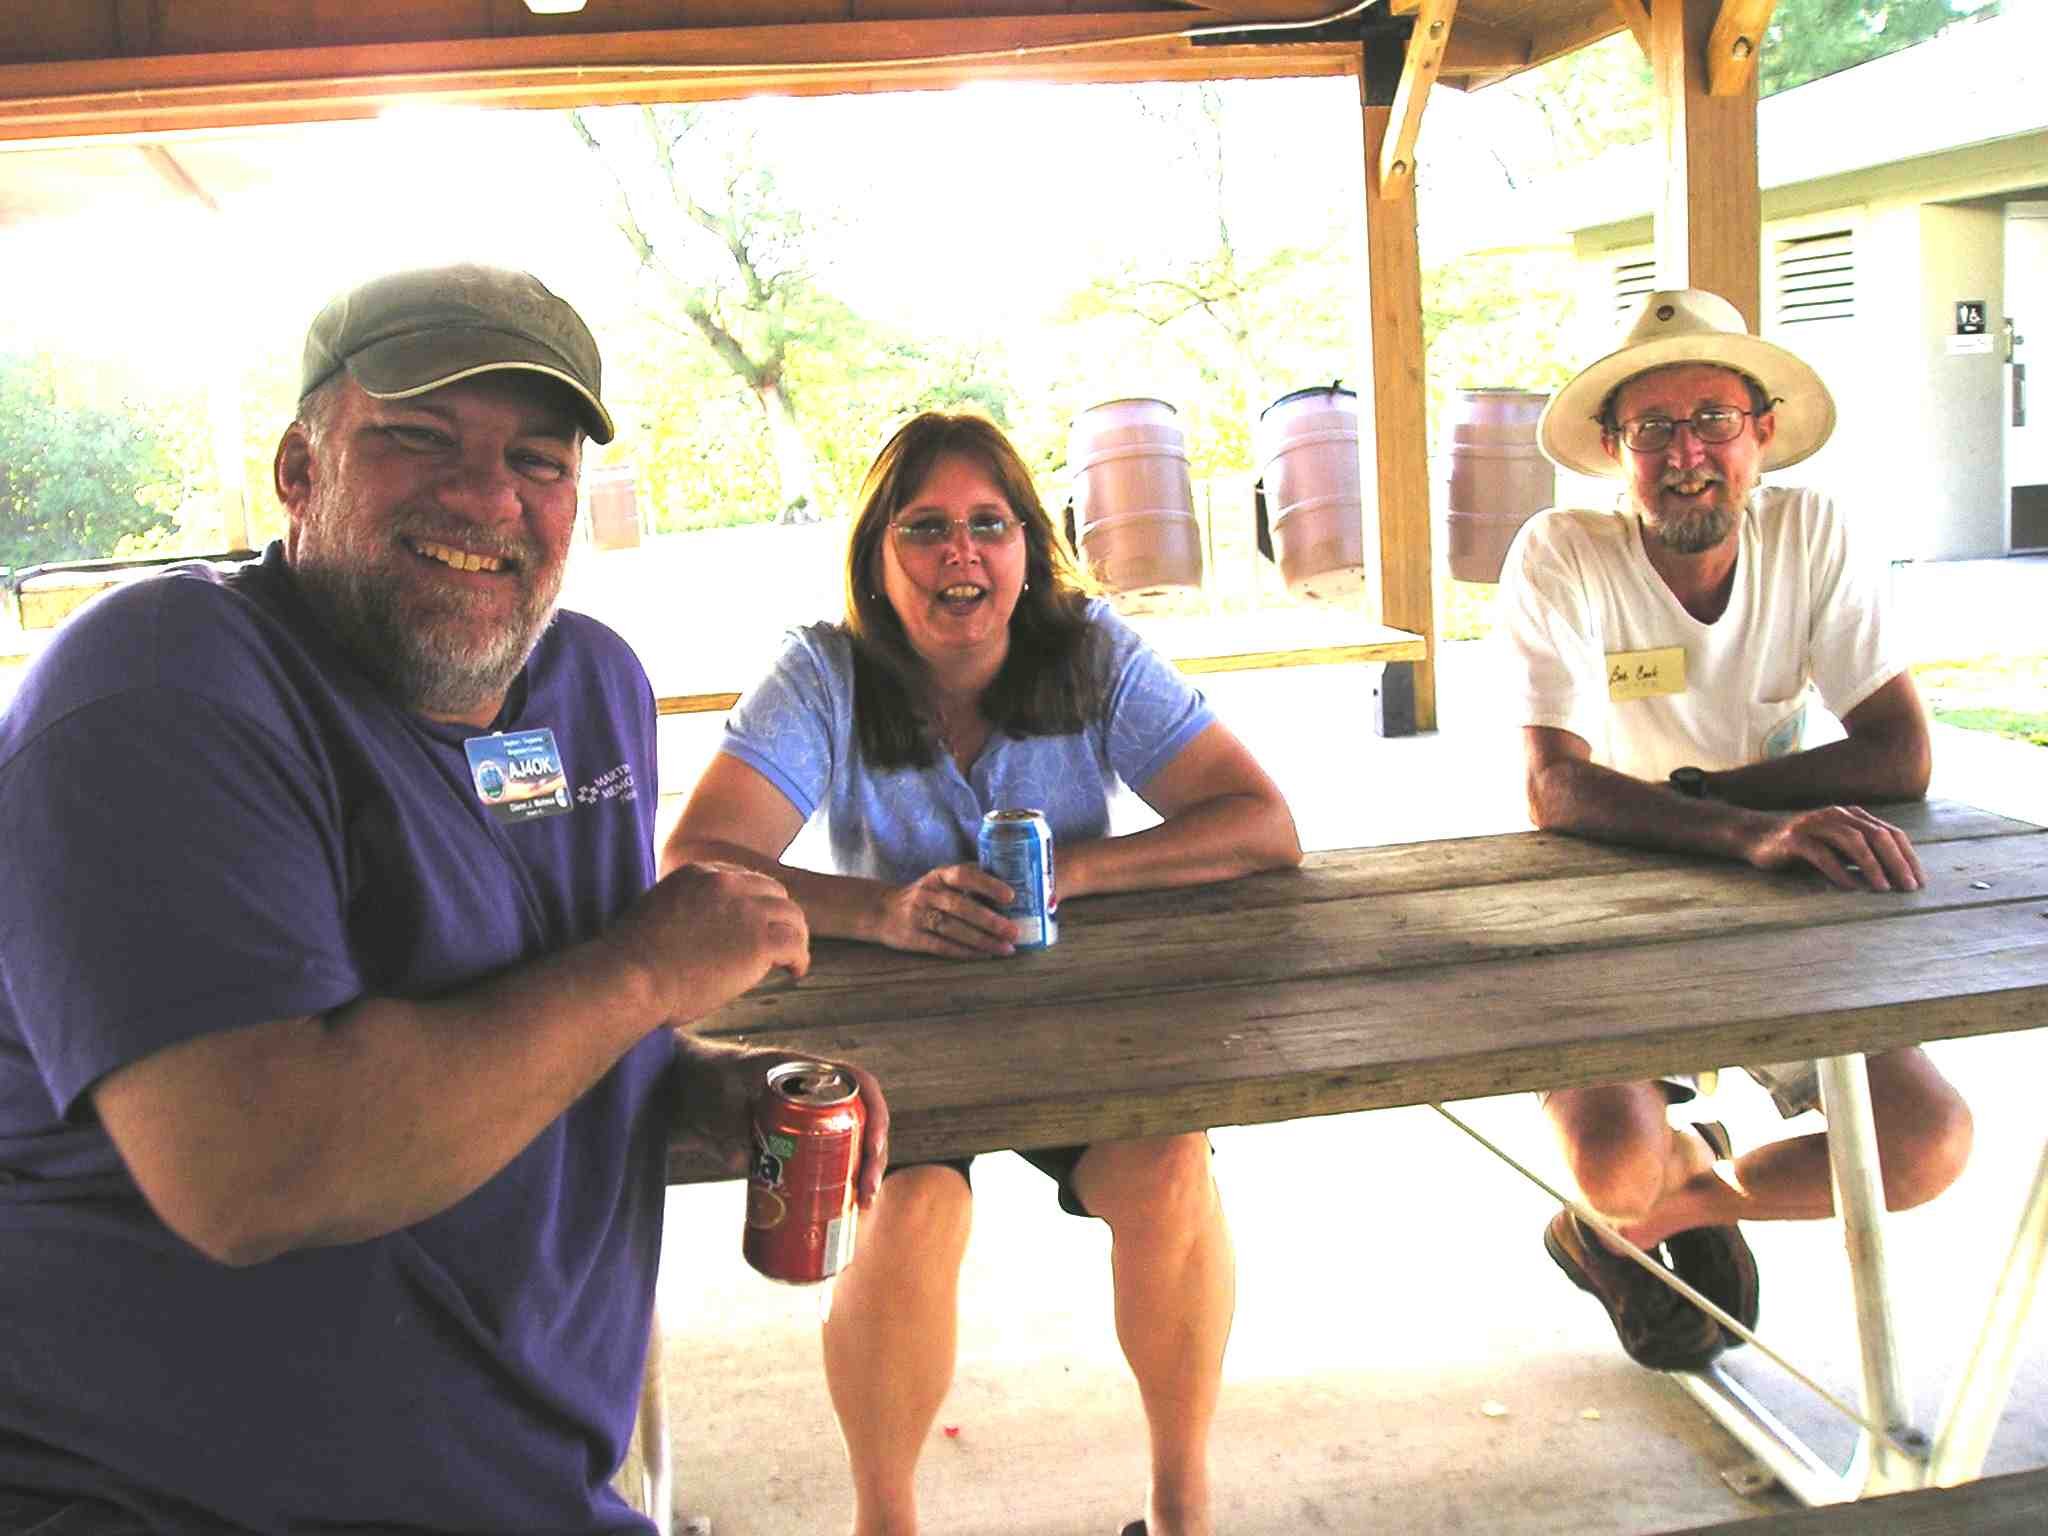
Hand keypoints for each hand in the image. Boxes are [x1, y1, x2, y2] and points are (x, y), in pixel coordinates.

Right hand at [606, 860, 809, 1022]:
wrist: (631, 977)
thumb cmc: (634, 960)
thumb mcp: (660, 912)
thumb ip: (688, 910)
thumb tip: (704, 932)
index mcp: (701, 872)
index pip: (745, 880)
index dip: (756, 904)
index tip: (757, 925)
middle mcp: (727, 883)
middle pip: (773, 892)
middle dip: (778, 916)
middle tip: (779, 942)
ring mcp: (746, 910)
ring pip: (792, 915)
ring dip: (794, 936)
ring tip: (791, 959)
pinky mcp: (760, 941)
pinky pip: (796, 944)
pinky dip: (800, 958)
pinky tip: (794, 972)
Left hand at [671, 1040, 890, 1207]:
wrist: (686, 1095)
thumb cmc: (705, 1082)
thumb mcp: (720, 1094)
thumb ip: (731, 1118)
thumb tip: (749, 1159)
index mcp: (808, 1073)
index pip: (859, 1085)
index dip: (876, 1114)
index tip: (873, 1147)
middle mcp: (816, 1096)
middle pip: (862, 1123)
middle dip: (872, 1160)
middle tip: (865, 1195)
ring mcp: (808, 1121)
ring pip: (849, 1146)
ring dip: (861, 1176)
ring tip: (859, 1209)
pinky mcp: (795, 1145)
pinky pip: (826, 1163)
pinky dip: (838, 1185)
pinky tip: (841, 1211)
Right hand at [877, 863, 1018, 958]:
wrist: (880, 910)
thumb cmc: (924, 894)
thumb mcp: (940, 879)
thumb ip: (968, 879)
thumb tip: (1009, 882)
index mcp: (938, 875)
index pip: (964, 875)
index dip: (987, 885)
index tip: (1011, 897)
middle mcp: (928, 893)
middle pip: (961, 907)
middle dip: (990, 920)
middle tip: (1014, 931)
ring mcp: (918, 916)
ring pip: (953, 929)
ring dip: (982, 940)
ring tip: (1006, 948)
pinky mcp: (913, 938)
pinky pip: (941, 946)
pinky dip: (964, 952)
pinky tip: (983, 955)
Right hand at [1743, 805, 1925, 891]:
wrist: (1755, 836)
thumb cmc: (1802, 847)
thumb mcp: (1836, 847)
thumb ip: (1861, 854)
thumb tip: (1895, 877)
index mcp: (1852, 816)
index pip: (1891, 833)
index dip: (1908, 857)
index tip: (1919, 882)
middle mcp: (1837, 815)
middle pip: (1877, 835)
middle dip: (1896, 862)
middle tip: (1908, 888)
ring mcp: (1815, 825)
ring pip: (1853, 841)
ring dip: (1872, 866)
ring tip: (1883, 889)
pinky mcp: (1794, 839)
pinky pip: (1822, 853)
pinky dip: (1839, 871)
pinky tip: (1850, 888)